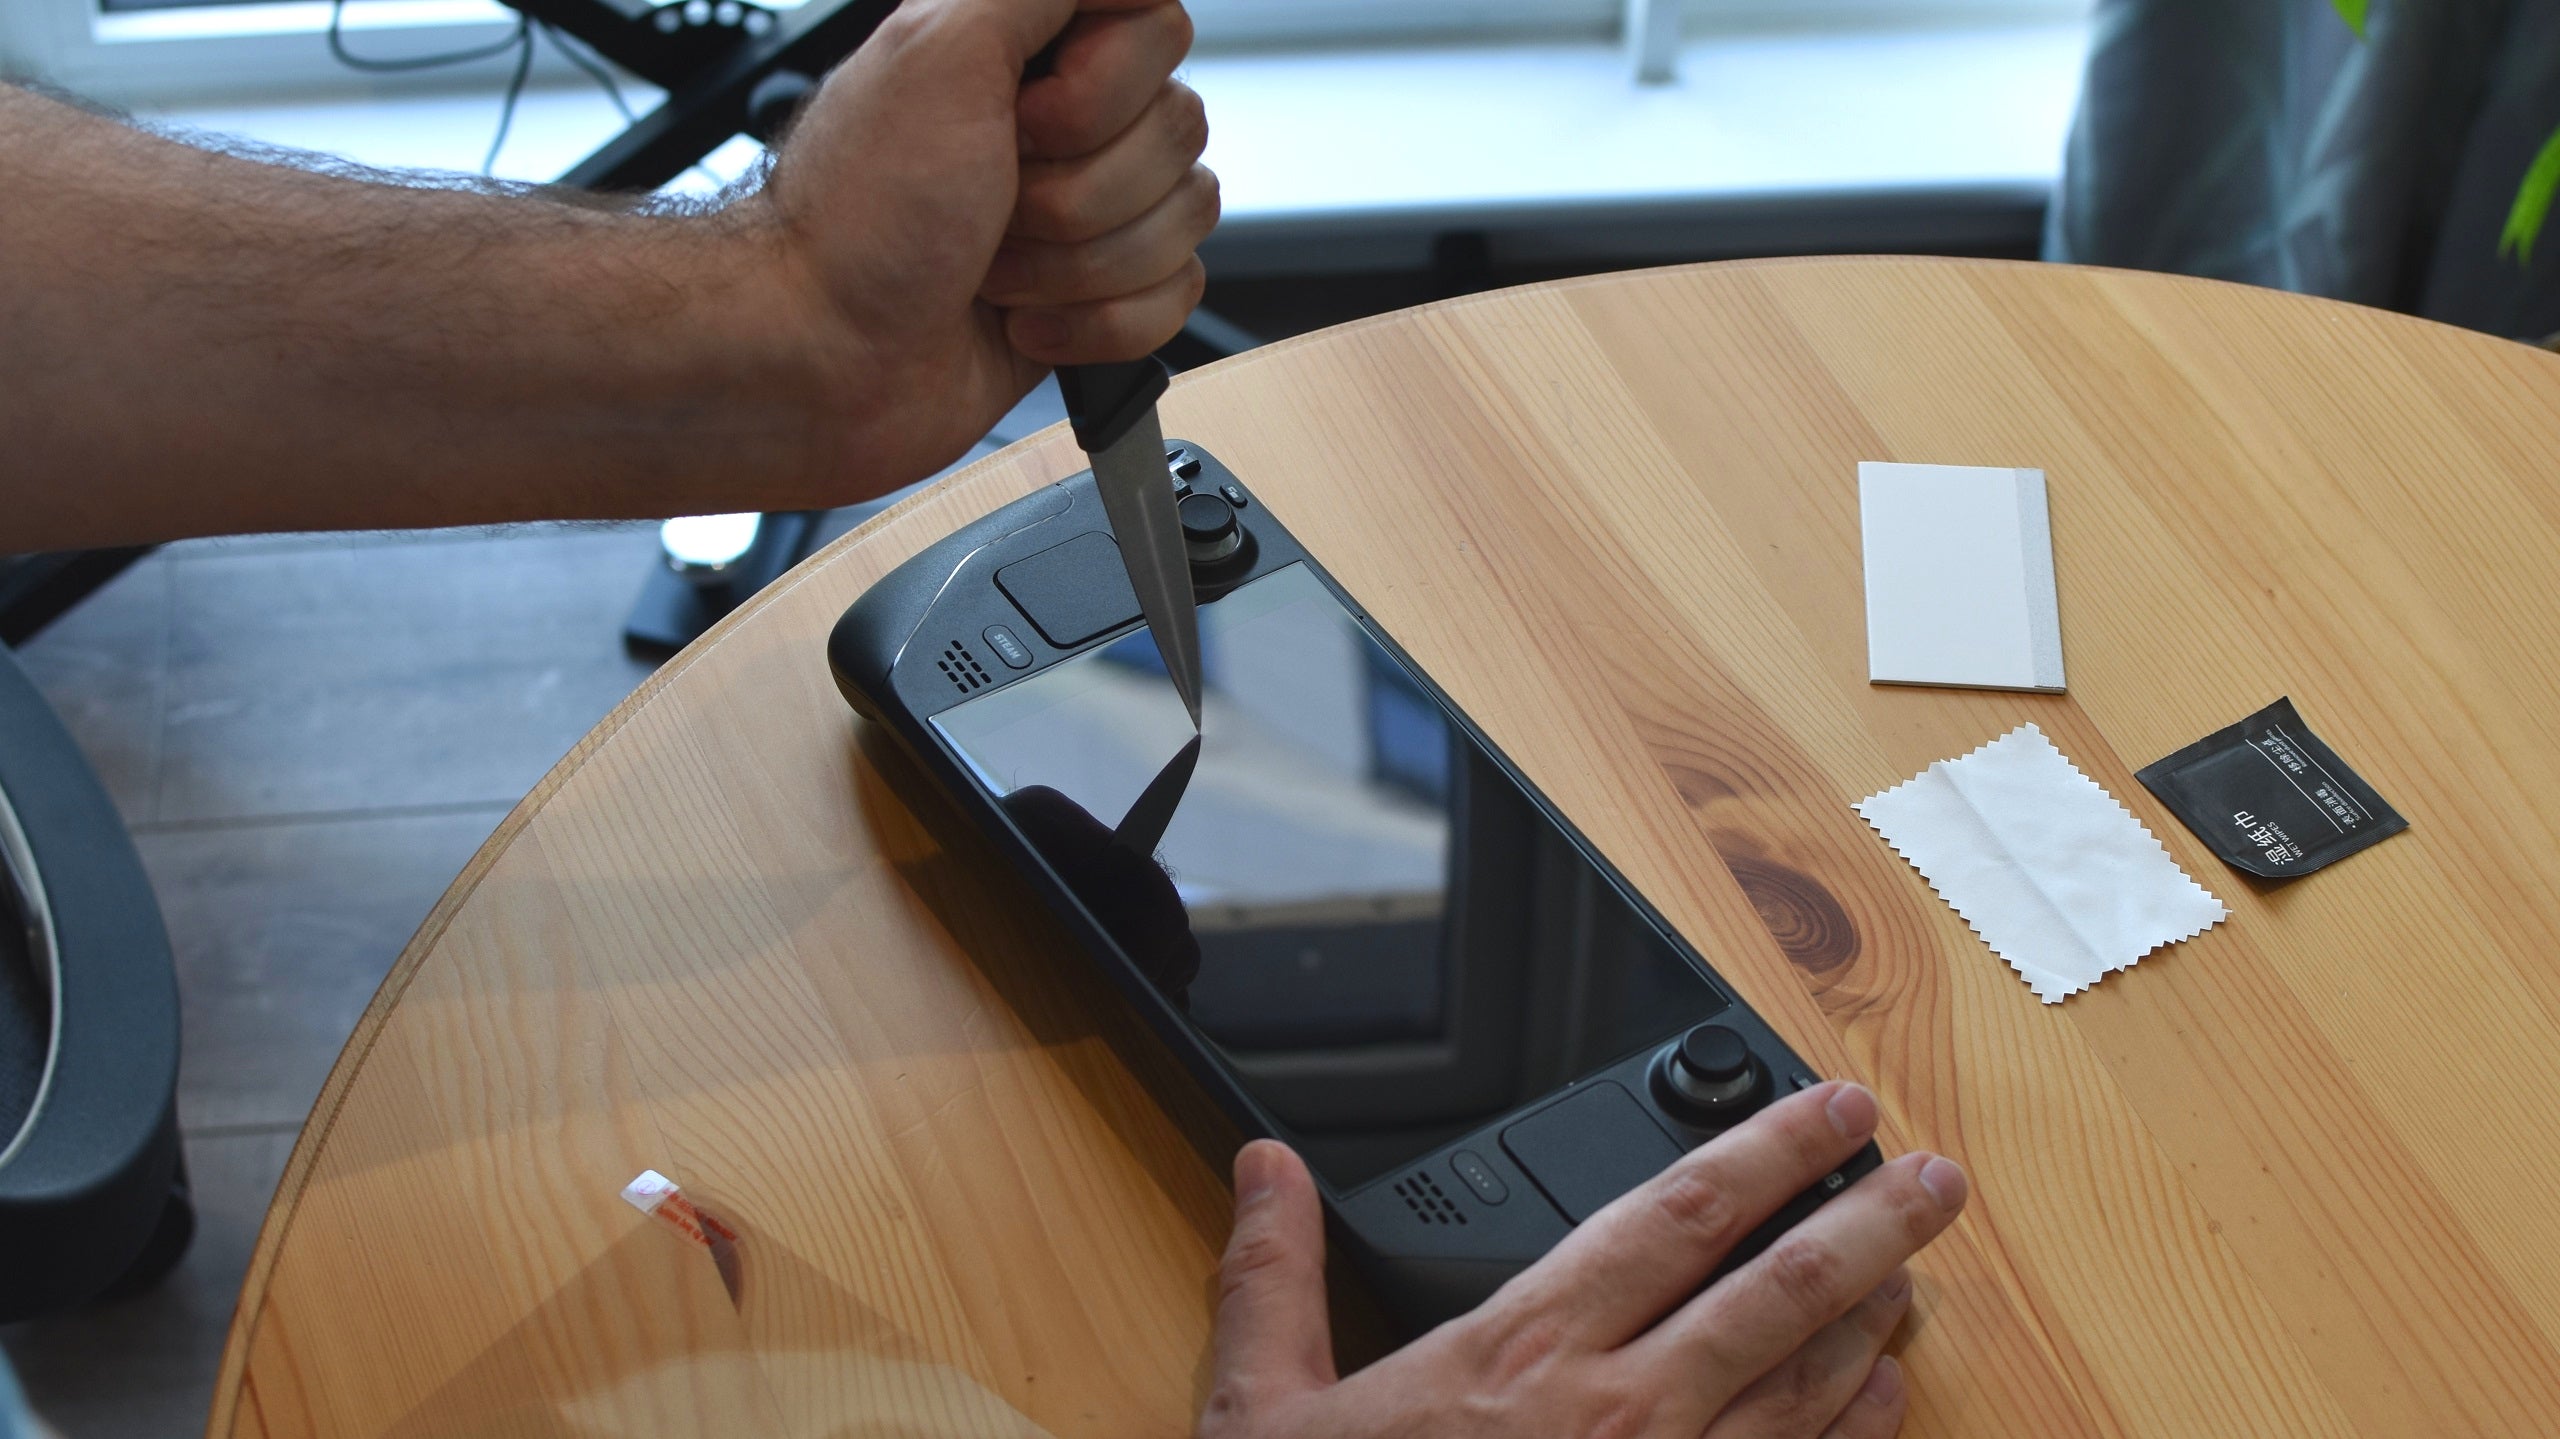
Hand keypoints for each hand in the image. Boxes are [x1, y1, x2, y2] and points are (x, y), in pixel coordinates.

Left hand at [754, 0, 1215, 492]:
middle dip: (1078, 192)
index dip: (1106, 86)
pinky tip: (1020, 320)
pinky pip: (1172, 300)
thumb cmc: (858, 218)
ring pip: (1184, 218)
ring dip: (1076, 264)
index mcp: (1029, 44)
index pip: (1159, 24)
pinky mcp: (1102, 295)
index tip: (1027, 114)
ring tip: (991, 266)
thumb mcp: (939, 49)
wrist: (825, 359)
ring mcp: (1090, 211)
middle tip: (992, 202)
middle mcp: (1066, 120)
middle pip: (1181, 128)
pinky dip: (1095, 324)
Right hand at [1198, 1083, 1966, 1437]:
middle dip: (1872, 1223)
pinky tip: (1889, 1400)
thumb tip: (1267, 1168)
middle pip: (1779, 1292)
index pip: (1674, 1217)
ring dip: (1876, 1322)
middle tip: (1941, 1177)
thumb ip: (1276, 1275)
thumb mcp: (1268, 1406)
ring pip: (1807, 1389)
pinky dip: (1857, 1435)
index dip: (1766, 1149)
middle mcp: (1617, 1414)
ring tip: (1919, 1271)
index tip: (1831, 1107)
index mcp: (1524, 1354)